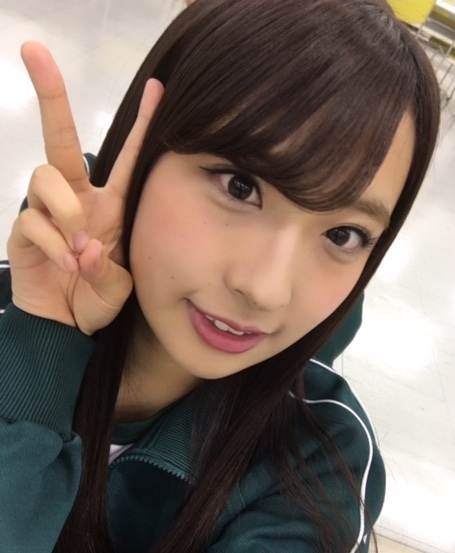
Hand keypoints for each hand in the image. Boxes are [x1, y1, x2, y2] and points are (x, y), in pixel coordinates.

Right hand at [7, 42, 162, 334]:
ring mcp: (47, 212)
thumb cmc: (98, 299)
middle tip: (33, 51)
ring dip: (66, 212)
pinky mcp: (24, 231)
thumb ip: (110, 265)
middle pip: (60, 140)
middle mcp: (77, 199)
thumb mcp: (120, 283)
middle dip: (51, 95)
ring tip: (80, 250)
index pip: (127, 159)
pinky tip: (67, 266)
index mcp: (110, 206)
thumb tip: (85, 246)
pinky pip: (34, 221)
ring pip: (45, 178)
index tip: (158, 88)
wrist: (68, 326)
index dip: (141, 125)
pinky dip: (55, 245)